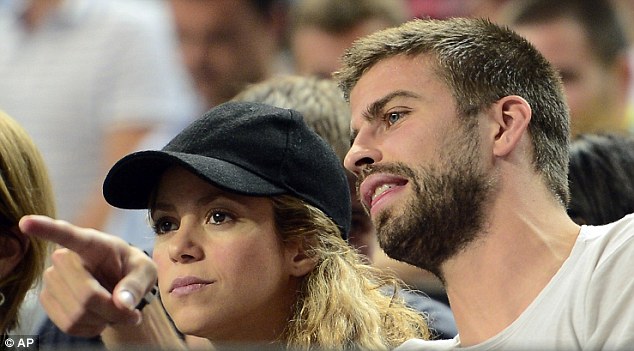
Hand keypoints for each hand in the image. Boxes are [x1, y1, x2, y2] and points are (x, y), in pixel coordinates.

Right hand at [19, 215, 157, 336]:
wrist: (119, 286)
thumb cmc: (132, 271)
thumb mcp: (146, 271)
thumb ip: (137, 284)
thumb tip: (123, 302)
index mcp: (92, 243)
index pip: (68, 235)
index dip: (46, 229)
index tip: (27, 223)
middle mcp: (66, 258)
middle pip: (87, 295)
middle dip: (113, 310)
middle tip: (129, 311)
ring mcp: (52, 279)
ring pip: (78, 314)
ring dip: (103, 320)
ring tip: (114, 310)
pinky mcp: (48, 299)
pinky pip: (70, 326)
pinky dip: (91, 328)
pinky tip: (100, 316)